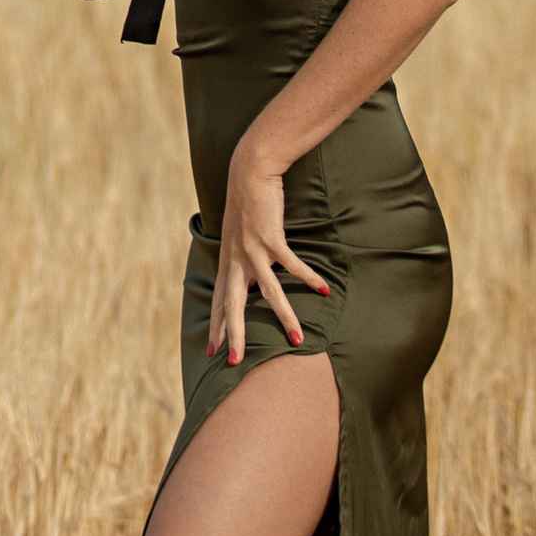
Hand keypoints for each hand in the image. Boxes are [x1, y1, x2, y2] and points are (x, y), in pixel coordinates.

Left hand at [207, 148, 331, 366]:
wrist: (249, 172)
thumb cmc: (247, 204)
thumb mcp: (239, 236)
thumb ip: (243, 259)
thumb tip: (253, 278)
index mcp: (228, 262)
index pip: (220, 301)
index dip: (216, 326)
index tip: (211, 351)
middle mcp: (236, 260)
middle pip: (234, 305)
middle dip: (234, 335)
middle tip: (234, 363)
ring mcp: (253, 249)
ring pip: (269, 292)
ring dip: (285, 317)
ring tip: (298, 340)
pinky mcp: (270, 237)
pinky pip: (292, 265)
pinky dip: (310, 278)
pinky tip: (324, 290)